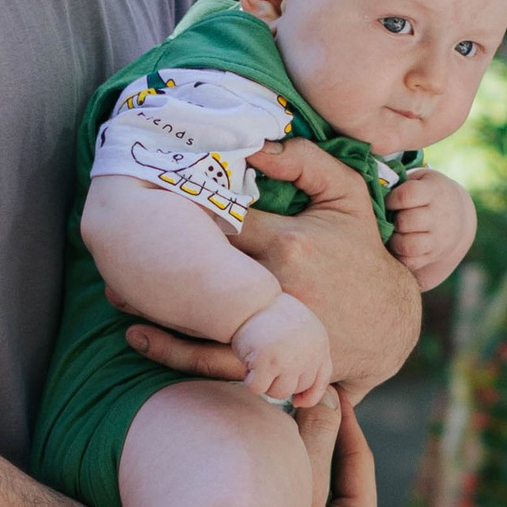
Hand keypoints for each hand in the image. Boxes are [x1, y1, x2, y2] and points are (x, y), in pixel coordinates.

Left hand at [121, 135, 420, 393]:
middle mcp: (272, 289)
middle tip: (116, 242)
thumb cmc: (362, 254)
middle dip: (157, 255)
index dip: (184, 205)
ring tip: (117, 294)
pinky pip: (208, 360)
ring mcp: (267, 331)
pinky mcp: (264, 362)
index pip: (218, 218)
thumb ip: (306, 161)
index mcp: (286, 244)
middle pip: (198, 268)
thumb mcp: (347, 197)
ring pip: (195, 321)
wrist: (390, 327)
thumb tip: (256, 144)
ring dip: (151, 310)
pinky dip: (172, 350)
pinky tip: (141, 337)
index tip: (156, 193)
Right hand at [232, 291, 333, 407]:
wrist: (249, 300)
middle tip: (266, 366)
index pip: (321, 379)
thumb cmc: (269, 315)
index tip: (298, 401)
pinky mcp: (266, 363)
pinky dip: (250, 380)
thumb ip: (306, 355)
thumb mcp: (300, 330)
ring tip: (257, 362)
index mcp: (319, 343)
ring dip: (265, 383)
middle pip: (298, 388)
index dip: (310, 394)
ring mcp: (288, 359)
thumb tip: (302, 398)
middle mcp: (309, 353)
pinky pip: (258, 388)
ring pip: (278, 392)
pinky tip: (247, 363)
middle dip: (280, 382)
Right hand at [269, 392, 377, 506]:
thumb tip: (330, 397)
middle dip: (322, 445)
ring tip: (283, 435)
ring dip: (300, 473)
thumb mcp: (294, 484)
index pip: (358, 461)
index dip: (343, 418)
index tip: (330, 387)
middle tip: (308, 403)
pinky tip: (260, 480)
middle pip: (338, 486)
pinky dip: (283, 501)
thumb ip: (315, 439)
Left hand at [390, 166, 478, 286]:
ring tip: (392, 233)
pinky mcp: (433, 255)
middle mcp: (438, 216)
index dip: (392, 199)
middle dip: (392, 221)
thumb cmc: (426, 192)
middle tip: (388, 219)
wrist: (456, 214)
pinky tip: (396, 247)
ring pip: (409, 245)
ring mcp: (438, 238)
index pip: (408, 195)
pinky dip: (399, 257)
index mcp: (434, 191)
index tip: (388, 202)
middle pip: (406, 221)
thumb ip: (398, 181)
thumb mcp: (419, 179)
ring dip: (394, 240)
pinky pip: (411, 262)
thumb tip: (371, 188)